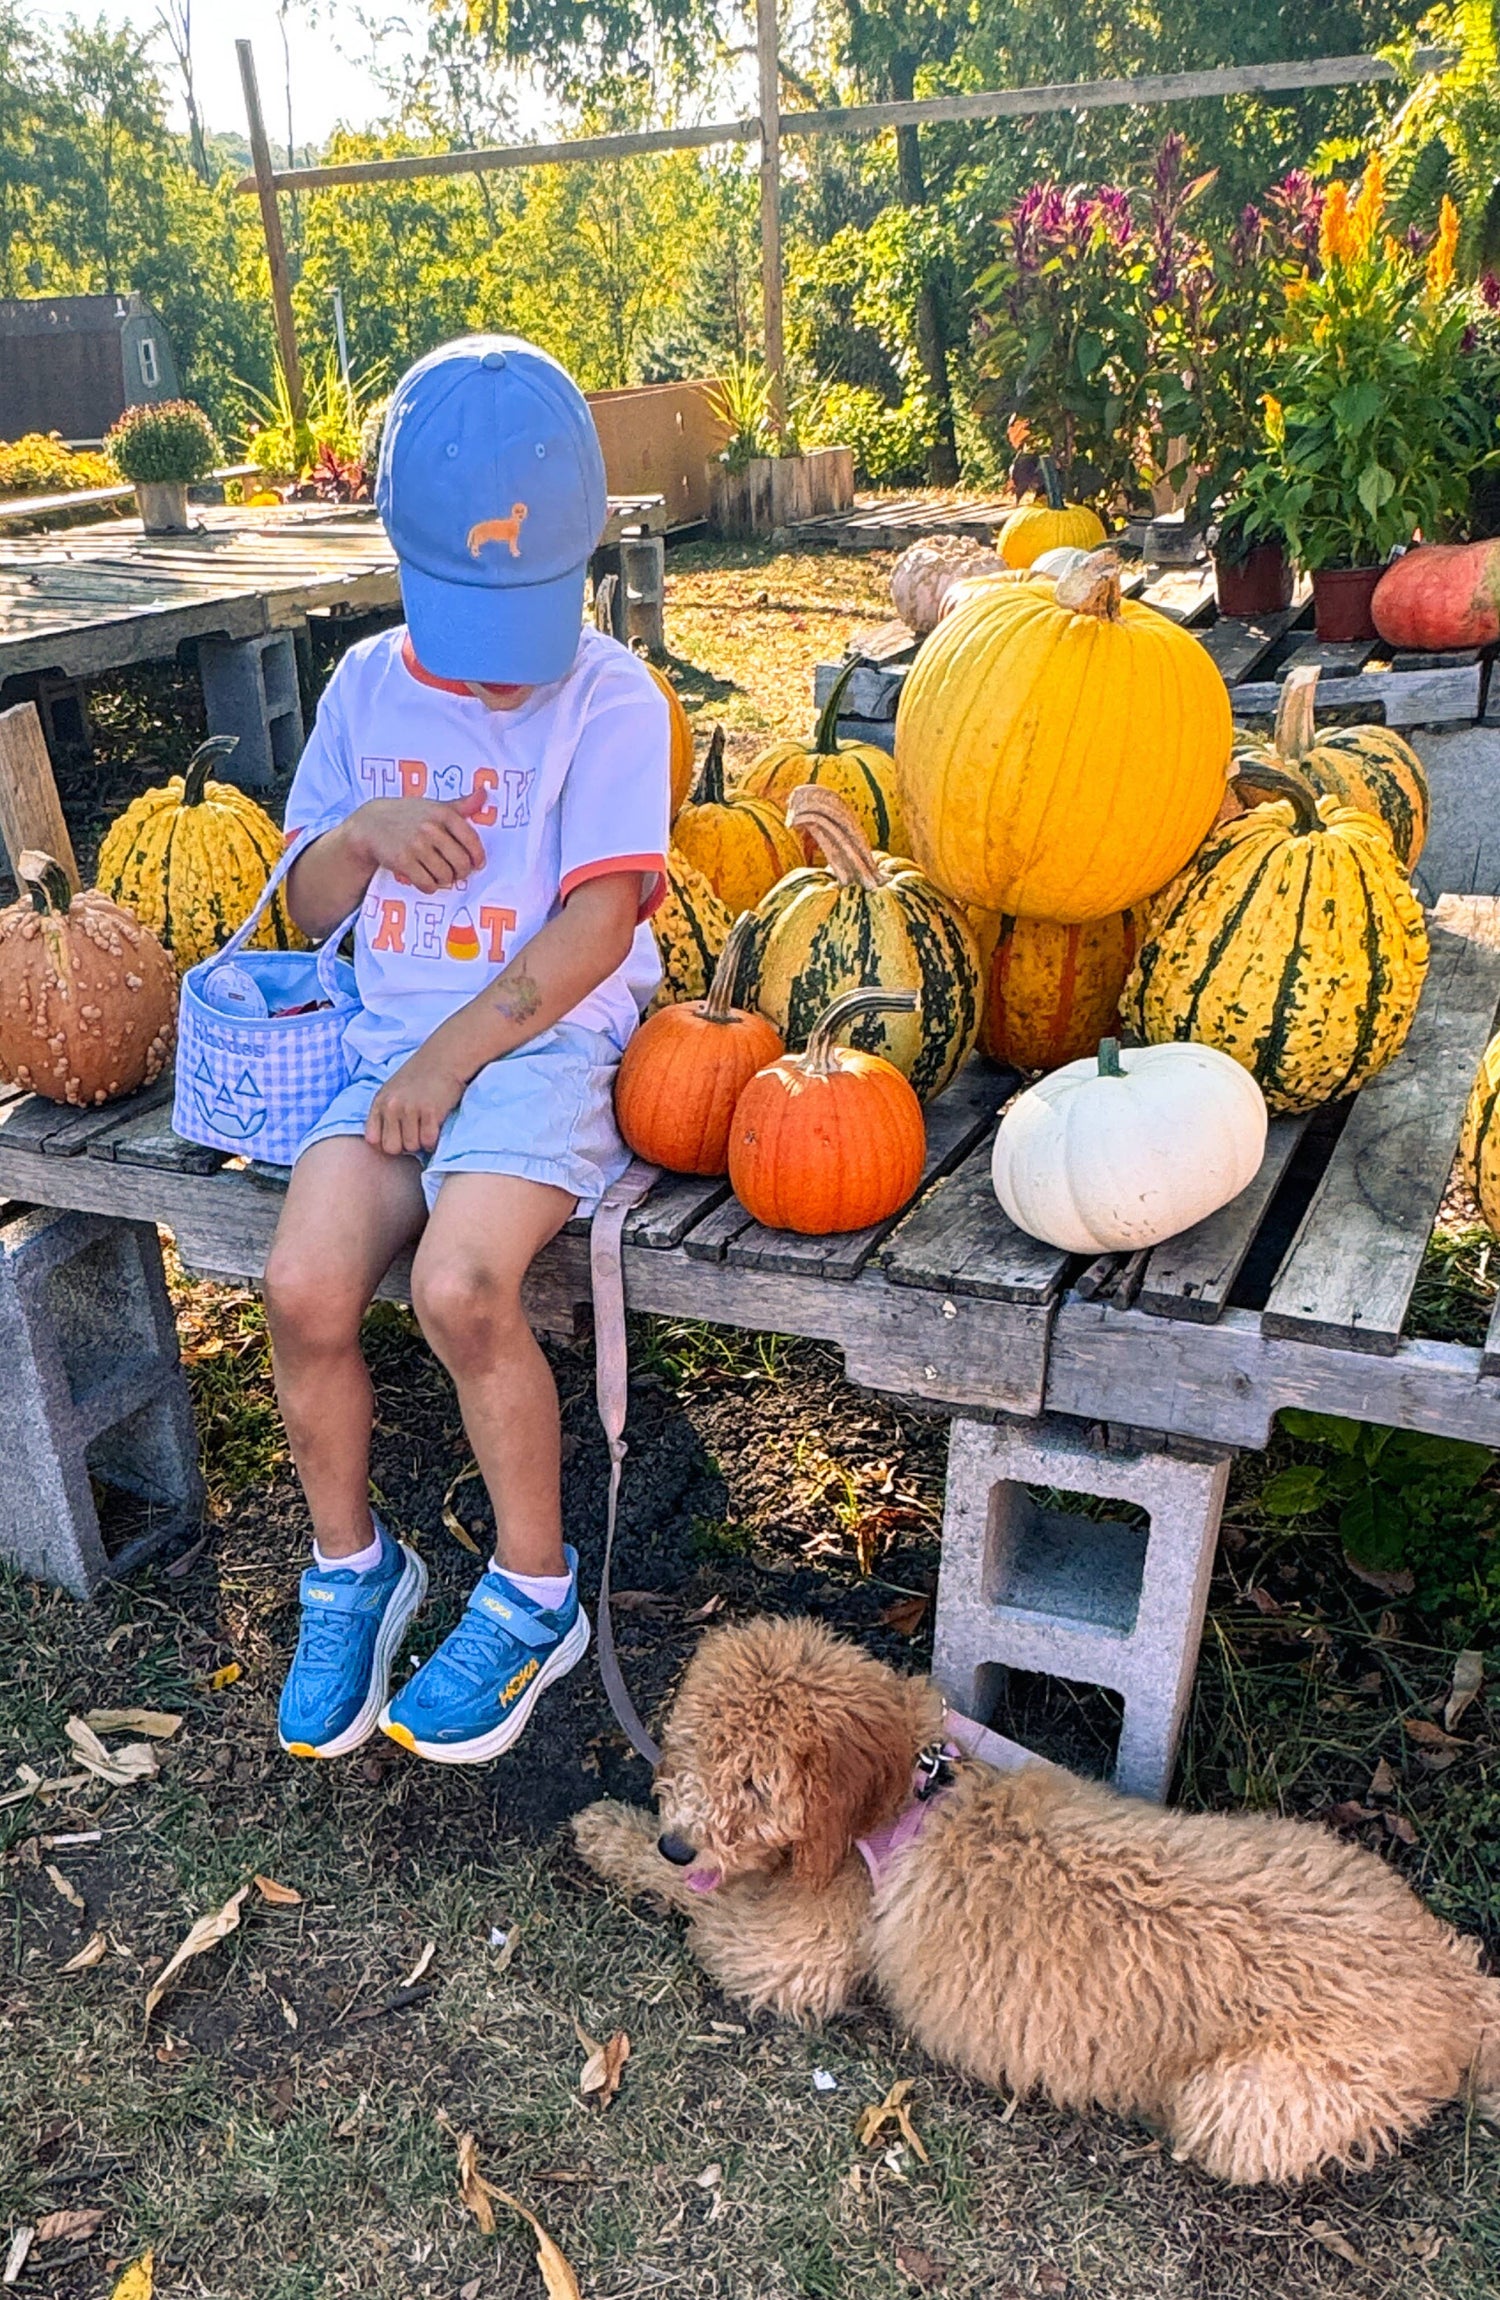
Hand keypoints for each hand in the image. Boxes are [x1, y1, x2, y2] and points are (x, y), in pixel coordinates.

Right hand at [355, 790, 486, 893]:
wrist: (371, 824)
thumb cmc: (408, 815)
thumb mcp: (434, 805)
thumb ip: (461, 804)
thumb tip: (484, 793)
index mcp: (443, 813)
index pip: (471, 840)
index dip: (477, 856)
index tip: (477, 864)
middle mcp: (431, 828)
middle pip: (461, 863)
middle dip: (461, 873)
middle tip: (456, 873)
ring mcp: (416, 845)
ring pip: (445, 876)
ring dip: (444, 880)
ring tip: (439, 874)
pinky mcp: (403, 861)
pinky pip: (427, 884)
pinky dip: (430, 886)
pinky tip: (426, 879)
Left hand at [365, 1041, 468, 1155]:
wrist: (444, 1058)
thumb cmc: (420, 1077)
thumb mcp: (392, 1090)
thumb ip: (384, 1113)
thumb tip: (383, 1144)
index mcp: (380, 1101)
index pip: (373, 1140)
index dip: (386, 1143)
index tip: (399, 1137)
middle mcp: (391, 1106)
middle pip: (392, 1148)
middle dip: (405, 1146)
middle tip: (415, 1134)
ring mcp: (410, 1109)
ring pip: (412, 1146)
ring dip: (422, 1142)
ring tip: (427, 1127)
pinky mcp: (430, 1112)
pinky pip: (429, 1141)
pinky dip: (434, 1140)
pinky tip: (436, 1127)